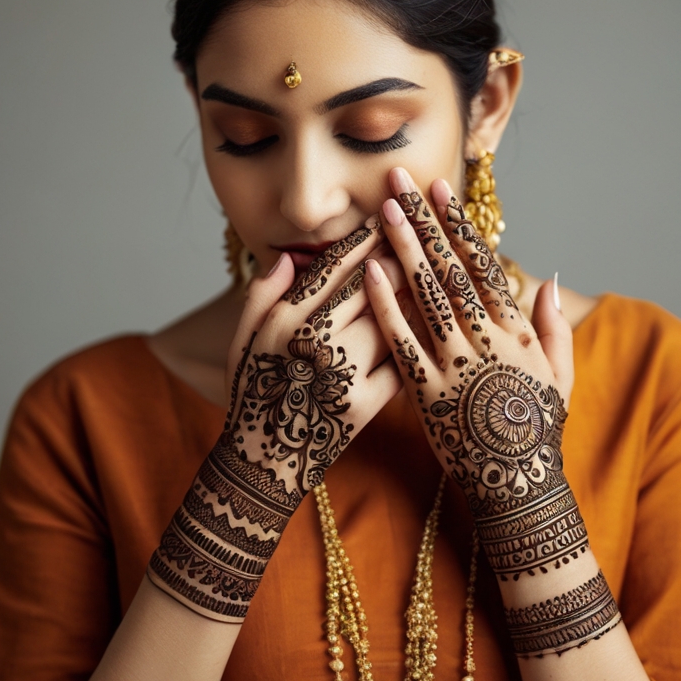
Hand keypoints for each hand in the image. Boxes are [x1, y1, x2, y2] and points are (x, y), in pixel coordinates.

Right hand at [148, 218, 402, 620]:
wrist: (263, 463)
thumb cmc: (253, 395)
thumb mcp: (244, 340)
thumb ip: (262, 294)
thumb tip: (290, 256)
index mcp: (284, 320)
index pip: (333, 267)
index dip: (365, 239)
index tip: (386, 217)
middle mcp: (314, 341)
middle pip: (370, 286)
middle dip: (400, 253)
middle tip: (424, 230)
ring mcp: (341, 373)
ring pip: (392, 321)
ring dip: (416, 293)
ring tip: (436, 269)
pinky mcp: (364, 405)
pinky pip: (401, 364)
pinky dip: (418, 343)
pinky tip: (434, 326)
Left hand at [365, 168, 588, 582]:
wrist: (518, 487)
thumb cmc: (537, 431)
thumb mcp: (559, 378)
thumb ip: (553, 327)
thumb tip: (546, 279)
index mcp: (517, 332)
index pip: (483, 265)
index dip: (457, 226)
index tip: (438, 191)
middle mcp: (487, 340)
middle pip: (450, 269)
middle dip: (422, 222)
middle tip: (397, 182)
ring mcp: (457, 364)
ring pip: (427, 296)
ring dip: (403, 250)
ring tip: (381, 213)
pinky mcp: (428, 392)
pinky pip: (403, 343)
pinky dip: (386, 306)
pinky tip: (369, 274)